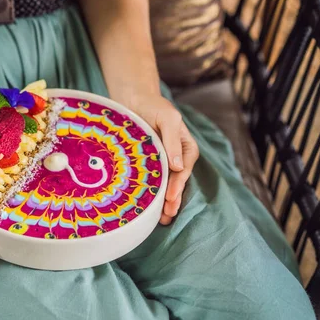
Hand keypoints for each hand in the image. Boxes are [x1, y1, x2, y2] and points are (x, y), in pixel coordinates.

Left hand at [124, 93, 198, 223]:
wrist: (133, 100)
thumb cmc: (153, 106)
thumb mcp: (168, 118)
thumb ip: (172, 141)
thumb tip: (179, 167)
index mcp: (186, 148)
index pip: (184, 170)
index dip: (177, 185)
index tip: (170, 198)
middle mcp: (177, 158)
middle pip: (177, 182)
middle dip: (173, 200)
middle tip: (167, 216)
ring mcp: (163, 163)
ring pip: (165, 186)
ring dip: (164, 203)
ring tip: (161, 220)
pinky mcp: (149, 166)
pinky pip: (152, 182)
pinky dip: (151, 196)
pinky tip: (147, 209)